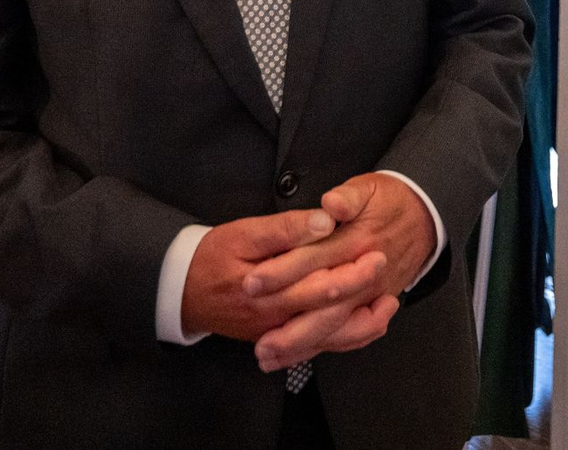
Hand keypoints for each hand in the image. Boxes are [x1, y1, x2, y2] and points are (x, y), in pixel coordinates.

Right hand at [180, 208, 385, 342]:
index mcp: (269, 292)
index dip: (352, 270)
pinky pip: (316, 345)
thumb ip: (286, 229)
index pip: (319, 284)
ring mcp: (276, 333)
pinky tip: (365, 325)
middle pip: (328, 311)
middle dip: (362, 291)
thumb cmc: (213, 255)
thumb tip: (324, 221)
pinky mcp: (276, 336)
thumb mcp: (244, 232)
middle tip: (386, 268)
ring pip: (326, 338)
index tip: (376, 251)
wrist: (179, 290)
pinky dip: (343, 338)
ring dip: (360, 324)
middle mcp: (275, 320)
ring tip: (388, 305)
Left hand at [244, 173, 436, 369]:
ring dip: (301, 344)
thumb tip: (331, 204)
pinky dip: (323, 348)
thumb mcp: (369, 187)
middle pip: (323, 306)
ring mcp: (369, 297)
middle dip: (288, 324)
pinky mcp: (371, 308)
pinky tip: (296, 356)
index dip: (282, 271)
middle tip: (257, 337)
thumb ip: (349, 195)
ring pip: (336, 328)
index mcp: (357, 243)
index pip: (314, 260)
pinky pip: (349, 336)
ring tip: (268, 354)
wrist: (424, 218)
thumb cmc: (390, 202)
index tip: (252, 281)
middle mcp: (364, 277)